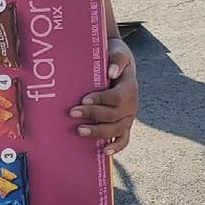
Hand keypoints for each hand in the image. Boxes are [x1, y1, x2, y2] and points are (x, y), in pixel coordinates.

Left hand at [69, 37, 137, 154]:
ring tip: (79, 130)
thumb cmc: (115, 56)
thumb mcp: (118, 52)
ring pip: (117, 129)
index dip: (100, 100)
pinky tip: (104, 151)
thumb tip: (111, 72)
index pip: (116, 98)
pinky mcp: (125, 123)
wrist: (121, 63)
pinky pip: (124, 139)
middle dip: (92, 115)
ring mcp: (129, 116)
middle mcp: (132, 104)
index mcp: (130, 87)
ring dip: (99, 132)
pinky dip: (116, 146)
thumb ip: (117, 60)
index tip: (83, 99)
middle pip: (114, 115)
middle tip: (72, 112)